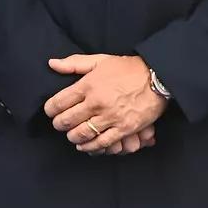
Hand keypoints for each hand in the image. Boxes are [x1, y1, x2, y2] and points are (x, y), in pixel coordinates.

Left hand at [44, 54, 165, 152]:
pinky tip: (85, 145)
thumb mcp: (101, 60)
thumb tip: (52, 64)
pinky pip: (101, 143)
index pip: (58, 103)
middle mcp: (96, 103)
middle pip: (66, 121)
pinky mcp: (123, 129)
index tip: (51, 111)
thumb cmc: (128, 68)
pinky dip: (89, 146)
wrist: (158, 77)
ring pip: (81, 134)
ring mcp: (110, 117)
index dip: (50, 109)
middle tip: (60, 123)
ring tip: (73, 133)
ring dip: (72, 136)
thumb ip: (75, 63)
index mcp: (88, 85)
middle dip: (59, 124)